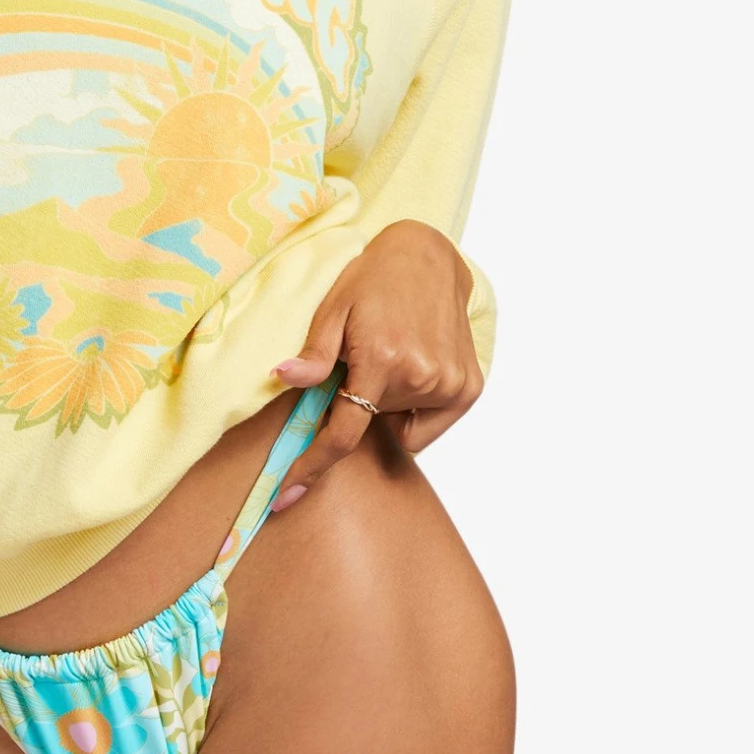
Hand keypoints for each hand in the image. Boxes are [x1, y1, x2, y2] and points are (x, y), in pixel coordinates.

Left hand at [270, 220, 482, 499]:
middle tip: (361, 362)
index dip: (312, 466)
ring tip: (391, 354)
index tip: (286, 495)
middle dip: (357, 403)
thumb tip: (284, 378)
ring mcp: (451, 384)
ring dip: (387, 402)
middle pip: (370, 423)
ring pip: (400, 424)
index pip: (344, 434)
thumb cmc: (373, 281)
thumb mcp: (333, 310)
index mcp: (382, 360)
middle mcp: (422, 376)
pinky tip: (413, 367)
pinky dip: (414, 408)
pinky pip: (429, 423)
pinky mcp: (469, 387)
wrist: (427, 258)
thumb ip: (314, 354)